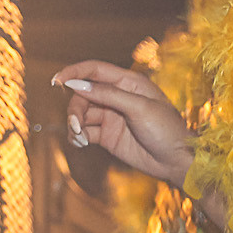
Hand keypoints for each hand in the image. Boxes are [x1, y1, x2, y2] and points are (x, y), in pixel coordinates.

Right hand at [51, 60, 193, 186]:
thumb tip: (78, 85)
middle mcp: (118, 96)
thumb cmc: (166, 130)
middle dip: (75, 108)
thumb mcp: (139, 108)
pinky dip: (78, 136)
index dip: (74, 72)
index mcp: (129, 83)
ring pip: (82, 113)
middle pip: (84, 94)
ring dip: (75, 124)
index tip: (57, 81)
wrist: (176, 162)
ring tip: (80, 137)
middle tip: (76, 125)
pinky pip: (85, 132)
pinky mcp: (107, 135)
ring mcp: (112, 116)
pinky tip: (81, 143)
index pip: (95, 70)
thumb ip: (108, 95)